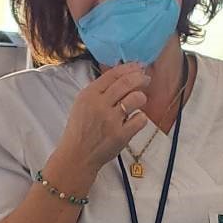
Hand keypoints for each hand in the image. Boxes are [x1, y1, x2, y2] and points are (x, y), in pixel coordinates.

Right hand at [46, 63, 151, 189]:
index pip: (113, 74)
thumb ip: (99, 91)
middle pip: (127, 83)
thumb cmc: (81, 129)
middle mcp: (100, 105)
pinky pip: (140, 119)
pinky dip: (140, 118)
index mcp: (89, 95)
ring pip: (136, 98)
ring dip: (141, 97)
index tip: (138, 67)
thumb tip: (121, 75)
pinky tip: (135, 119)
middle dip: (140, 78)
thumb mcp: (82, 104)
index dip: (129, 68)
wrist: (77, 155)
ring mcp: (111, 120)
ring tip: (139, 101)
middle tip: (146, 79)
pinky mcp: (121, 135)